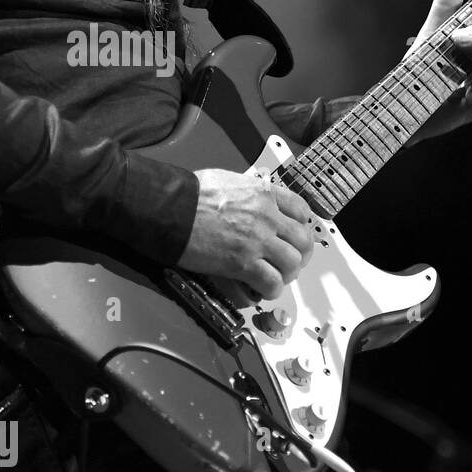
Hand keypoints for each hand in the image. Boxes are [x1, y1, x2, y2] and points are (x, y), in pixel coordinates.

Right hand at [176, 169, 314, 299]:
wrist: (168, 207)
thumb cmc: (189, 193)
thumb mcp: (228, 180)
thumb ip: (248, 192)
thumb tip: (251, 200)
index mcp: (264, 193)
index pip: (301, 211)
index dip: (301, 227)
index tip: (295, 237)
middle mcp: (267, 216)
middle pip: (303, 241)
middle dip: (300, 255)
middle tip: (289, 263)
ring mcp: (257, 240)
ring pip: (292, 263)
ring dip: (287, 274)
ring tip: (276, 279)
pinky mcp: (242, 263)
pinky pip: (272, 282)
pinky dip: (271, 290)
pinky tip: (263, 290)